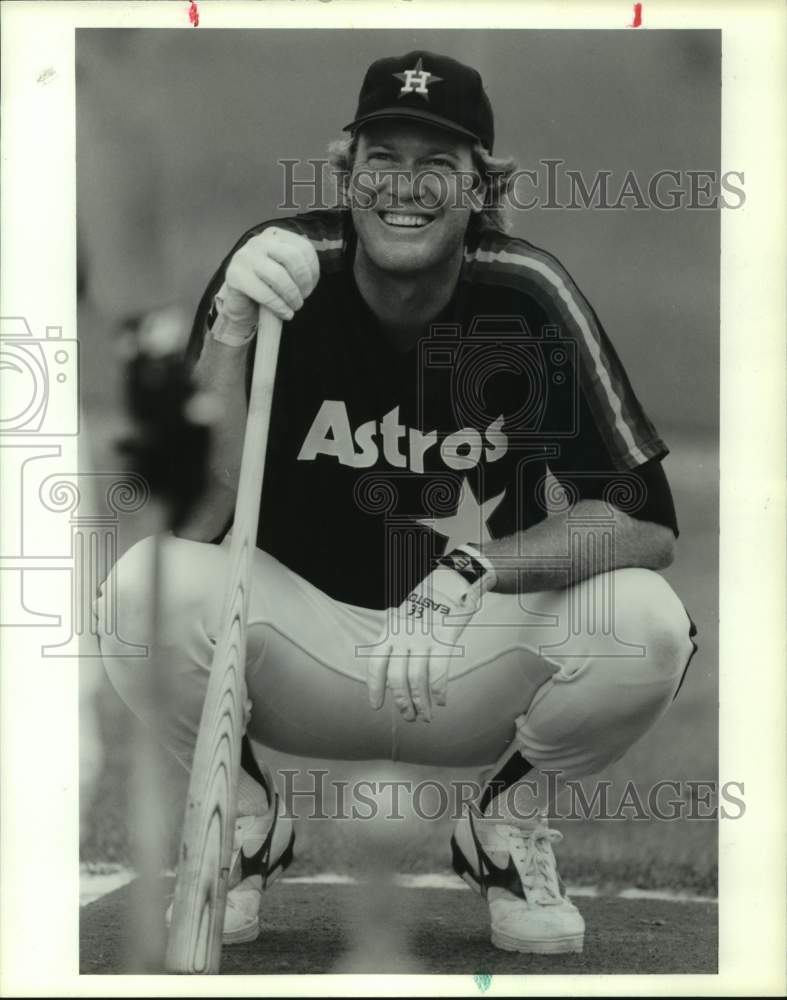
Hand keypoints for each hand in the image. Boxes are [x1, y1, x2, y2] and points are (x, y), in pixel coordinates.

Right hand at [219, 227, 319, 327]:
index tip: (310, 286)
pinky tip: (285, 313)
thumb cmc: (267, 287)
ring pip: (279, 276)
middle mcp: (259, 241)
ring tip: (294, 307)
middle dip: (303, 282)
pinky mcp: (235, 276)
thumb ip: (299, 267)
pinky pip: (264, 293)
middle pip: (293, 257)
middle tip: (302, 297)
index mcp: (274, 236)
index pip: (304, 247)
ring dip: (292, 296)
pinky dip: (279, 306)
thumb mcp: (286, 272)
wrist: (241, 304)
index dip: (312, 270)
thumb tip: (310, 278)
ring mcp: (244, 257)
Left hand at [367, 547, 495, 721]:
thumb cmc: (429, 604)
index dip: (374, 687)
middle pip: (397, 677)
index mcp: (390, 629)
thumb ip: (398, 640)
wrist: (452, 580)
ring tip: (425, 716)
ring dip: (421, 702)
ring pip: (417, 679)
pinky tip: (442, 701)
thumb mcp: (405, 617)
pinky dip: (439, 691)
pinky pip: (438, 671)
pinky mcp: (444, 638)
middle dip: (402, 701)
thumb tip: (394, 673)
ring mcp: (423, 636)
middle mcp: (403, 634)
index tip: (376, 706)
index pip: (376, 663)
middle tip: (409, 717)